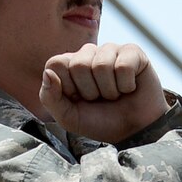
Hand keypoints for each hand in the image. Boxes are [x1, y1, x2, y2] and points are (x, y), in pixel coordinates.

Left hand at [39, 43, 168, 143]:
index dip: (67, 87)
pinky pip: (123, 66)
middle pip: (78, 64)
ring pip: (101, 65)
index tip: (79, 99)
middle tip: (100, 99)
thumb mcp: (68, 117)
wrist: (133, 132)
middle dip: (90, 91)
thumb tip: (48, 73)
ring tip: (115, 95)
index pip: (56, 63)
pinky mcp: (133, 52)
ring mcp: (110, 50)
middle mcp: (88, 53)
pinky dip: (126, 85)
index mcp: (69, 65)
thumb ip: (50, 98)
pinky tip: (129, 88)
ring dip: (110, 90)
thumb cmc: (100, 122)